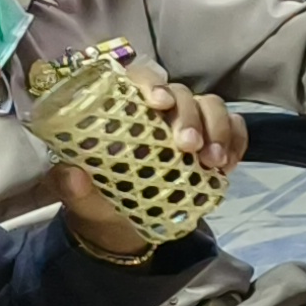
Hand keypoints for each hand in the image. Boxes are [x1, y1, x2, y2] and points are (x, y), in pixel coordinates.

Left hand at [53, 71, 236, 255]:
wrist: (121, 227)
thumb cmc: (95, 201)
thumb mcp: (77, 197)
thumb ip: (69, 186)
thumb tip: (74, 174)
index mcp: (123, 112)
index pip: (139, 78)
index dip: (151, 83)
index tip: (159, 104)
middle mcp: (158, 111)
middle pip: (182, 93)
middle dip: (190, 117)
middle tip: (190, 148)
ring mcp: (189, 124)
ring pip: (212, 105)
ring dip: (217, 129)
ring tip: (214, 163)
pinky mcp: (211, 142)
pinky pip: (234, 128)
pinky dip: (237, 141)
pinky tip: (229, 166)